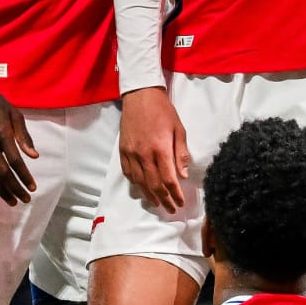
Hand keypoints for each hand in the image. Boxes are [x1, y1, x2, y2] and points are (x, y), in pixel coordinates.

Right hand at [0, 83, 38, 205]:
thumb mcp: (15, 114)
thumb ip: (24, 136)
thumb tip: (34, 156)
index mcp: (1, 132)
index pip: (15, 160)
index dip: (24, 176)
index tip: (33, 188)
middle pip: (2, 172)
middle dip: (15, 188)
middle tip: (25, 199)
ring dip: (2, 191)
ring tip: (13, 201)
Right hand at [119, 86, 189, 211]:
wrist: (140, 96)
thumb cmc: (163, 111)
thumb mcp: (179, 129)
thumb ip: (180, 153)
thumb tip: (183, 175)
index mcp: (160, 149)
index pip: (169, 179)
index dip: (175, 194)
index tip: (180, 203)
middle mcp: (144, 154)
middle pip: (154, 184)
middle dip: (164, 199)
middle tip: (171, 209)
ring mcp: (131, 153)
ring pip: (140, 181)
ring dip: (149, 195)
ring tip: (157, 203)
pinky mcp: (123, 150)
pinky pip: (128, 172)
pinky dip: (135, 183)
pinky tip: (141, 188)